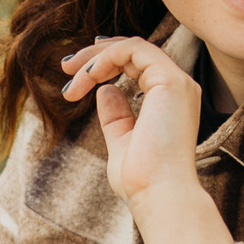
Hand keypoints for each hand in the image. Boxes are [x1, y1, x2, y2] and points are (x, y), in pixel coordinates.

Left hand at [59, 37, 203, 204]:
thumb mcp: (120, 142)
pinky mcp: (171, 81)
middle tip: (66, 65)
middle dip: (96, 54)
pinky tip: (85, 77)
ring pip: (132, 47)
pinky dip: (105, 58)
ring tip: (70, 74)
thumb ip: (116, 116)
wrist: (159, 196)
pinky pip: (134, 50)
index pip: (137, 66)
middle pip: (134, 52)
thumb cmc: (141, 181)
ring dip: (96, 57)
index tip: (74, 78)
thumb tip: (105, 90)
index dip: (104, 64)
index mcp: (169, 101)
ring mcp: (177, 83)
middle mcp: (178, 88)